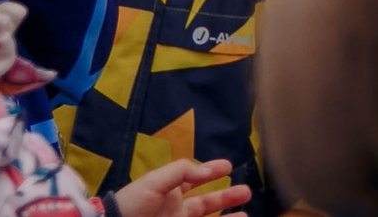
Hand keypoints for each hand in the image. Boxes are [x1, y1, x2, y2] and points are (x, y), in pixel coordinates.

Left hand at [110, 159, 250, 216]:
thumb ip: (182, 171)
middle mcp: (176, 210)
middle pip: (206, 203)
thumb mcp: (153, 181)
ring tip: (246, 215)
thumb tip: (209, 170)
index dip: (211, 171)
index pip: (194, 180)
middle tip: (246, 193)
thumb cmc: (130, 205)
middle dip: (227, 197)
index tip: (229, 166)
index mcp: (169, 192)